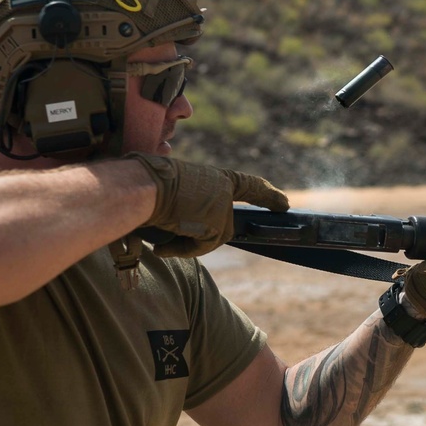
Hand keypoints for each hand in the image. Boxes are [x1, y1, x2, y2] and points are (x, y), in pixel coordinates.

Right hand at [128, 154, 289, 257]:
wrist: (141, 186)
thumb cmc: (145, 185)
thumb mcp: (172, 189)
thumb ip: (188, 204)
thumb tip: (178, 230)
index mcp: (214, 176)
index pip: (249, 185)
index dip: (267, 195)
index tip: (284, 204)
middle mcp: (223, 188)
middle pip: (222, 225)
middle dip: (202, 238)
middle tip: (175, 243)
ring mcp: (222, 205)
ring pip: (211, 237)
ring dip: (186, 243)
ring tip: (161, 234)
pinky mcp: (218, 222)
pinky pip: (202, 246)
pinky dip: (182, 249)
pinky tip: (162, 245)